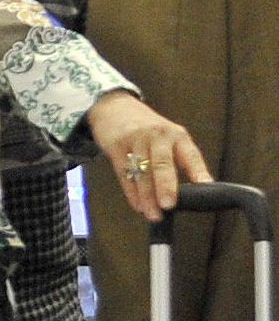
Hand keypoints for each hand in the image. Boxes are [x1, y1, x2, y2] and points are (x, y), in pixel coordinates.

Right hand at [87, 91, 210, 221]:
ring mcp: (136, 141)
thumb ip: (179, 161)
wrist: (115, 107)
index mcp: (177, 136)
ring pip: (142, 172)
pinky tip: (137, 205)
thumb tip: (192, 192)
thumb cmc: (147, 129)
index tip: (205, 186)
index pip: (190, 156)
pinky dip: (131, 192)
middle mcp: (158, 136)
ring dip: (147, 196)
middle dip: (165, 185)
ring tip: (152, 213)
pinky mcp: (116, 147)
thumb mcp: (169, 138)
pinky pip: (124, 173)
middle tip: (168, 204)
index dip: (198, 172)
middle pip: (162, 163)